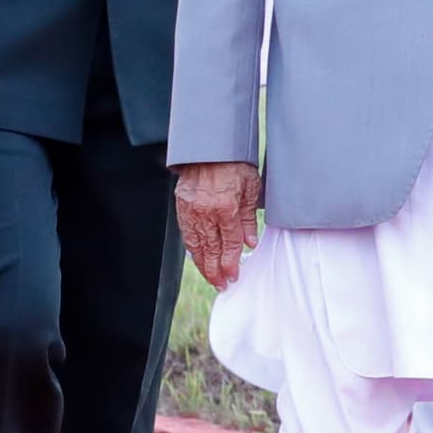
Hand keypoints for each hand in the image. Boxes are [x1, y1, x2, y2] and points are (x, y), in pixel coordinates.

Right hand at [175, 162, 261, 289]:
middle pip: (211, 249)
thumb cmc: (234, 165)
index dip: (231, 263)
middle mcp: (206, 211)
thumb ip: (249, 218)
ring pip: (196, 245)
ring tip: (210, 277)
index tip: (233, 276)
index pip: (229, 243)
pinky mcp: (182, 206)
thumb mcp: (251, 188)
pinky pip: (186, 233)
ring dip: (203, 264)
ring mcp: (191, 210)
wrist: (209, 147)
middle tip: (221, 285)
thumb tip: (250, 243)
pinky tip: (197, 257)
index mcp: (226, 207)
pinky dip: (192, 248)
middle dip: (215, 271)